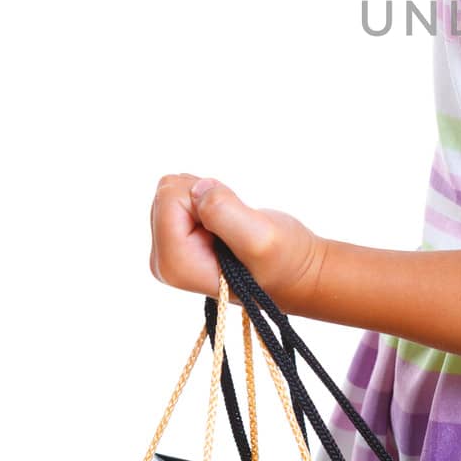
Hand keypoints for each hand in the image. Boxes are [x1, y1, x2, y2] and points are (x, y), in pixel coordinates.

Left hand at [149, 174, 324, 312]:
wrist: (296, 272)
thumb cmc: (283, 261)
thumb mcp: (260, 238)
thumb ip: (224, 212)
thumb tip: (197, 188)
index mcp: (175, 263)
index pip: (169, 198)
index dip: (206, 197)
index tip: (231, 221)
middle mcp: (164, 260)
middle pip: (167, 193)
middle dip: (204, 197)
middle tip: (235, 223)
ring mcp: (170, 250)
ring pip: (174, 192)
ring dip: (209, 199)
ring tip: (234, 225)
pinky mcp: (178, 240)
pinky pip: (182, 197)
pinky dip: (209, 201)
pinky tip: (227, 224)